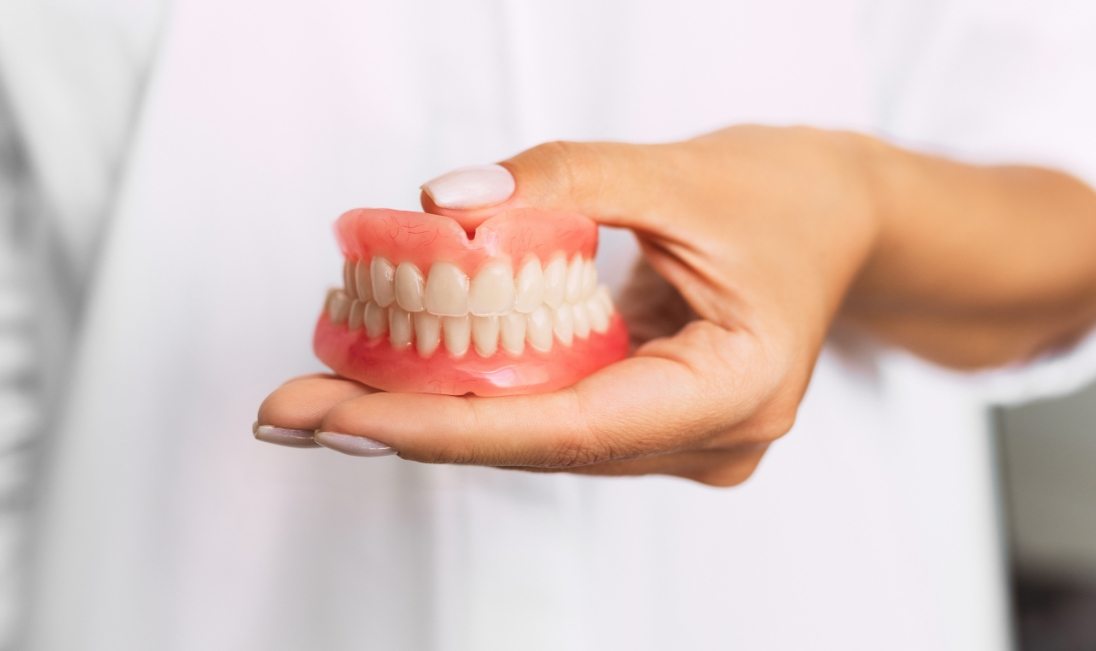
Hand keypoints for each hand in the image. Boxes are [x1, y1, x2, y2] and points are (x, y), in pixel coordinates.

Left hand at [258, 126, 880, 484]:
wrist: (842, 220)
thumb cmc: (787, 196)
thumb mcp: (680, 171)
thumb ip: (564, 181)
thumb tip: (442, 205)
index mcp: (734, 391)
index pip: (569, 428)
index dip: (446, 426)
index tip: (340, 418)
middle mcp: (705, 438)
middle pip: (536, 445)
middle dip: (408, 425)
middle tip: (289, 409)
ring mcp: (680, 438)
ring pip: (535, 438)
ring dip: (431, 411)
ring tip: (321, 390)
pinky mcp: (652, 418)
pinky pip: (551, 414)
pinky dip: (476, 393)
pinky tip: (400, 375)